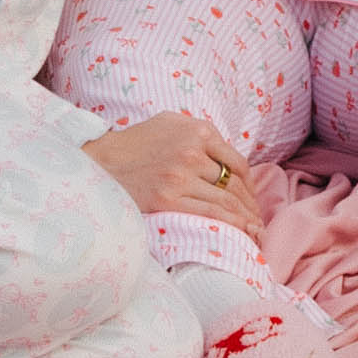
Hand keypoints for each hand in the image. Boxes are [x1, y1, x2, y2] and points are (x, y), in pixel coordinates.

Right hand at [87, 112, 263, 237]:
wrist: (98, 164)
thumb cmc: (134, 145)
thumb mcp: (170, 123)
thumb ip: (198, 133)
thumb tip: (225, 151)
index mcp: (198, 130)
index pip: (237, 162)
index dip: (250, 185)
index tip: (252, 200)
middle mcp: (193, 151)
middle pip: (234, 184)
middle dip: (251, 206)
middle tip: (259, 223)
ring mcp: (181, 176)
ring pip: (226, 200)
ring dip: (246, 219)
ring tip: (254, 232)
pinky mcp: (168, 199)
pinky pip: (210, 214)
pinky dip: (231, 225)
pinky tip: (241, 233)